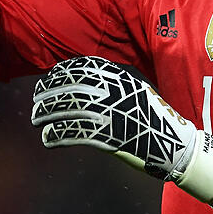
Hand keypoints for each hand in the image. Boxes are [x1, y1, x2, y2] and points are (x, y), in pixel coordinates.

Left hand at [31, 56, 212, 209]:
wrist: (175, 144)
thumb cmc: (155, 118)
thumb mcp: (137, 91)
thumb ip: (114, 85)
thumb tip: (87, 83)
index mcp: (121, 78)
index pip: (83, 69)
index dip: (62, 73)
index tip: (48, 79)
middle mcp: (115, 93)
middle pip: (72, 88)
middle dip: (49, 93)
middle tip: (36, 100)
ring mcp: (112, 114)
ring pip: (70, 110)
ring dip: (48, 114)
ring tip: (36, 120)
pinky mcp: (109, 138)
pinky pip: (76, 134)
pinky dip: (57, 136)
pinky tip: (47, 139)